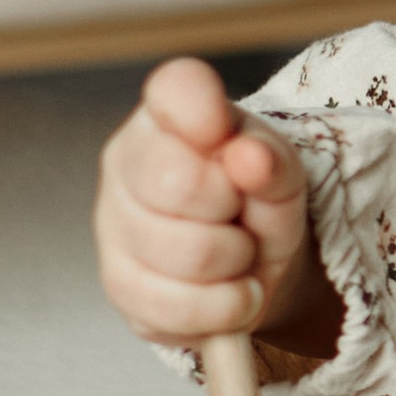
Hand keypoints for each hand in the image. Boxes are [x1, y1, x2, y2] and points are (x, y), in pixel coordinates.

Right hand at [95, 57, 334, 355]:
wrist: (253, 262)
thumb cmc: (256, 198)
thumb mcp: (282, 172)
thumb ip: (271, 160)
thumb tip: (249, 157)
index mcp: (166, 115)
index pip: (175, 88)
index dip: (207, 113)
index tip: (227, 135)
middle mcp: (126, 163)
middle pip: (179, 183)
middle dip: (234, 206)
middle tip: (240, 209)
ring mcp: (114, 227)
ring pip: (187, 254)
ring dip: (238, 262)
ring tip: (240, 251)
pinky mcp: (121, 288)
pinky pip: (181, 307)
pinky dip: (226, 307)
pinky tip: (231, 290)